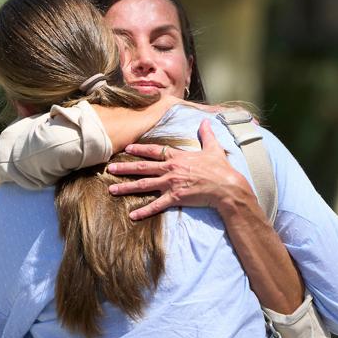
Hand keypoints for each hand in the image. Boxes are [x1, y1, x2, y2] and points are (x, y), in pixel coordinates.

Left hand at [107, 119, 257, 219]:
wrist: (226, 187)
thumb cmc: (220, 168)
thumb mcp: (213, 148)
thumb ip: (206, 135)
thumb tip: (206, 121)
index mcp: (177, 157)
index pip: (154, 151)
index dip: (139, 149)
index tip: (126, 149)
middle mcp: (170, 169)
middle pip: (143, 168)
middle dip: (125, 168)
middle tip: (110, 169)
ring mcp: (171, 184)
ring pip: (144, 185)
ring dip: (127, 187)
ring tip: (112, 189)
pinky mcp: (175, 198)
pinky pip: (156, 205)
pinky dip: (144, 211)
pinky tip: (132, 215)